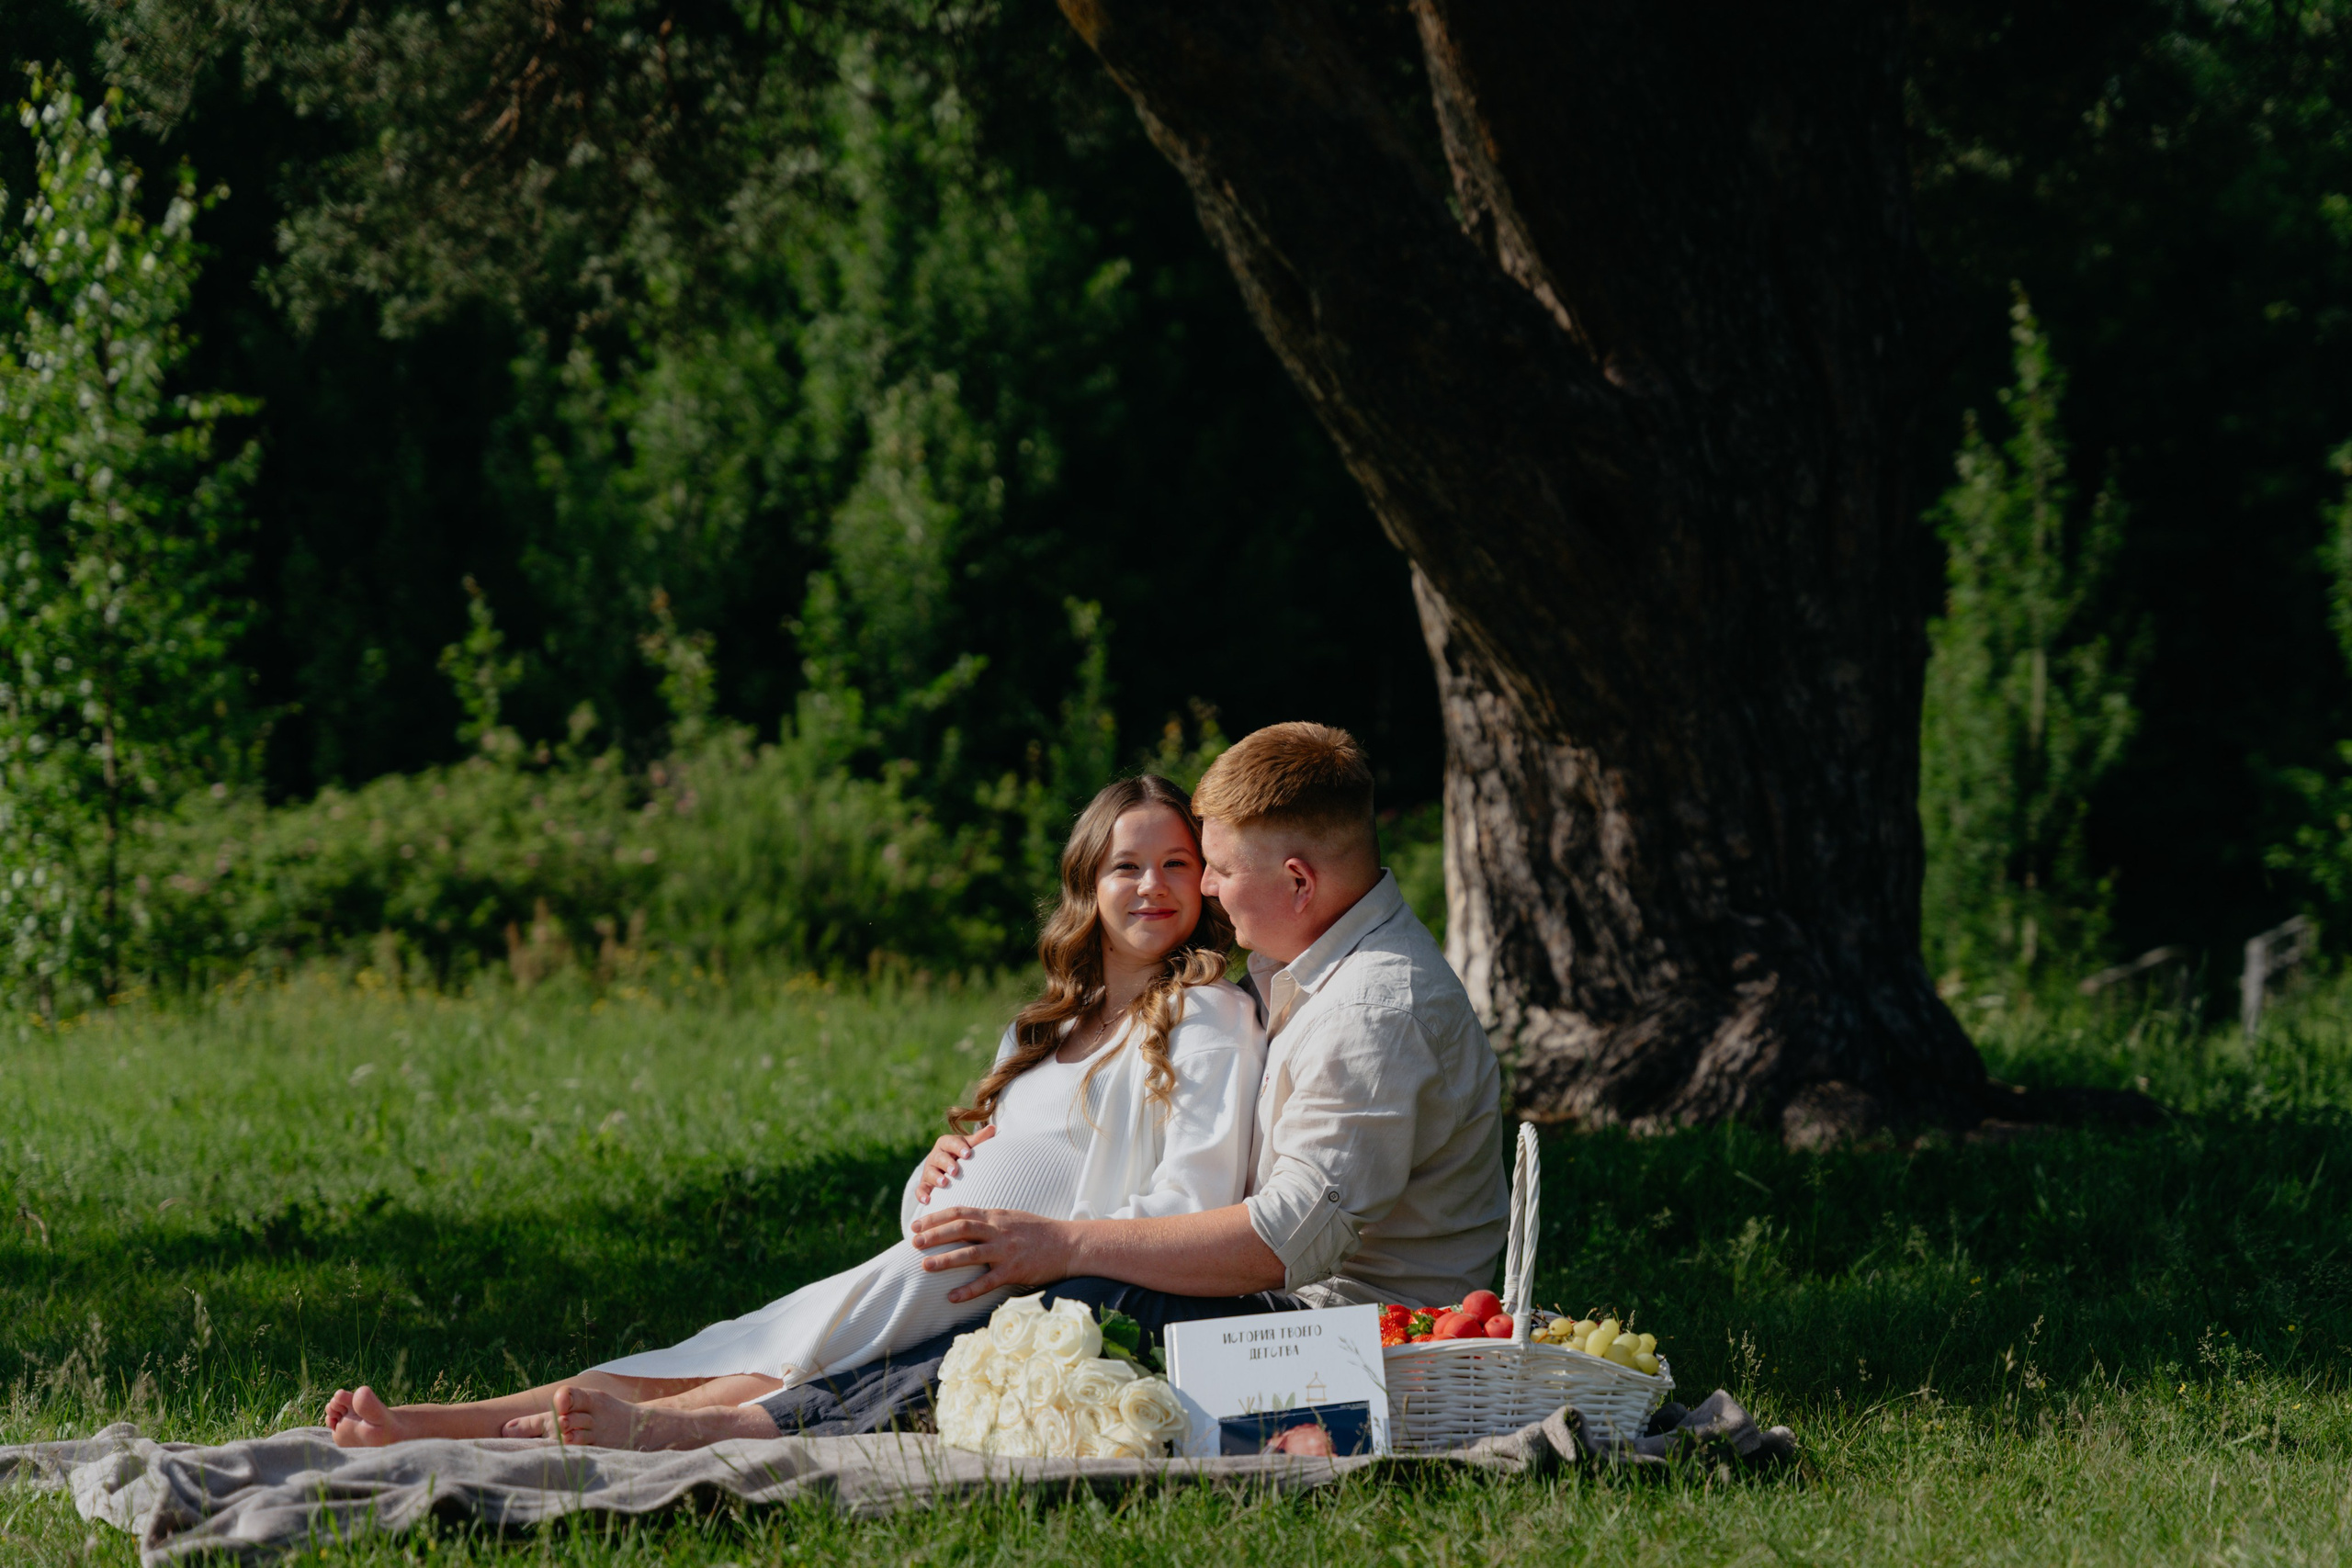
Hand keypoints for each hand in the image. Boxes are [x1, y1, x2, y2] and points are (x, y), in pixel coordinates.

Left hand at [908, 1206, 1075, 1302]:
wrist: (1069, 1244)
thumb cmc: (1039, 1232)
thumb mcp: (1012, 1217)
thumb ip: (989, 1220)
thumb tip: (964, 1223)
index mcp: (995, 1216)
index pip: (959, 1212)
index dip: (935, 1217)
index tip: (916, 1224)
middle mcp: (998, 1231)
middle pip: (960, 1228)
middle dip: (934, 1235)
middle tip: (913, 1242)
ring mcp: (1006, 1251)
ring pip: (970, 1253)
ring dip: (945, 1260)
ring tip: (925, 1266)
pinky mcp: (1014, 1271)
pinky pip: (987, 1281)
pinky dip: (968, 1290)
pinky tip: (952, 1297)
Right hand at [916, 1125, 994, 1204]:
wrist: (948, 1167)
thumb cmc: (962, 1155)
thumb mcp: (969, 1146)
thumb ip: (980, 1139)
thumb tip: (993, 1128)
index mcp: (946, 1143)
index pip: (951, 1142)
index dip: (958, 1147)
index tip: (968, 1154)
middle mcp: (935, 1156)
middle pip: (939, 1157)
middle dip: (947, 1163)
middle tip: (955, 1170)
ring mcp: (929, 1170)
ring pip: (929, 1172)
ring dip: (935, 1178)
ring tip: (944, 1183)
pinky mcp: (924, 1184)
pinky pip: (920, 1189)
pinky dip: (922, 1194)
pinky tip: (927, 1200)